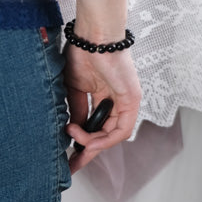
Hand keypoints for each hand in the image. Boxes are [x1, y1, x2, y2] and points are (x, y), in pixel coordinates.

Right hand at [62, 45, 141, 174]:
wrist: (92, 37)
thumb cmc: (82, 53)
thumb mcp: (74, 88)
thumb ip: (77, 110)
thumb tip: (74, 130)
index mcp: (104, 95)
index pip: (96, 125)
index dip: (82, 142)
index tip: (68, 157)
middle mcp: (117, 100)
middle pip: (105, 135)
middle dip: (88, 151)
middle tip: (72, 164)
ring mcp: (127, 101)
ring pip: (113, 135)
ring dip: (92, 142)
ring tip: (75, 137)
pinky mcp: (132, 101)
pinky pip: (121, 130)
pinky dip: (105, 139)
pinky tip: (88, 139)